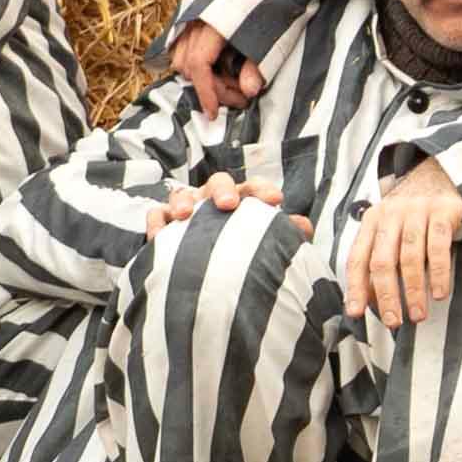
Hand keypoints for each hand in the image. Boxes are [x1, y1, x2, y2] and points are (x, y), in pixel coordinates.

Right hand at [149, 170, 290, 239]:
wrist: (207, 277)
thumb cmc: (239, 252)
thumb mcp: (263, 243)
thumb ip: (284, 234)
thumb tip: (304, 227)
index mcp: (241, 201)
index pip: (253, 188)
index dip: (263, 190)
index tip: (276, 200)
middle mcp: (212, 201)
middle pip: (216, 183)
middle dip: (221, 190)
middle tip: (228, 204)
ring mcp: (187, 210)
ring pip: (182, 195)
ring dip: (183, 201)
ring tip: (185, 215)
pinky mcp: (164, 225)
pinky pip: (157, 216)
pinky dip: (157, 223)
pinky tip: (158, 236)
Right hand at [166, 20, 260, 114]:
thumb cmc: (264, 12)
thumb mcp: (269, 39)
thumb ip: (257, 66)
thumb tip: (250, 91)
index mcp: (213, 23)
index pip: (198, 63)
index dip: (206, 92)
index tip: (213, 113)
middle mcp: (196, 19)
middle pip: (189, 66)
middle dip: (212, 88)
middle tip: (239, 95)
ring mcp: (190, 18)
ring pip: (181, 58)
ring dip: (202, 78)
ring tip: (230, 82)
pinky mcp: (191, 19)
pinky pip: (181, 48)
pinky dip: (195, 64)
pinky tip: (217, 70)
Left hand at [340, 158, 461, 326]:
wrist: (440, 176)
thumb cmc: (410, 215)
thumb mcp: (388, 229)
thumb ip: (377, 258)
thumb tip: (369, 301)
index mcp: (371, 222)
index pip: (358, 259)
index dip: (355, 287)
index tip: (355, 312)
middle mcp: (390, 215)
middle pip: (382, 261)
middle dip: (387, 295)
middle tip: (393, 321)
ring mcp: (416, 212)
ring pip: (410, 257)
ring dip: (414, 290)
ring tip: (418, 315)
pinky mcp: (442, 211)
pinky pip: (439, 246)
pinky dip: (439, 272)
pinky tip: (440, 293)